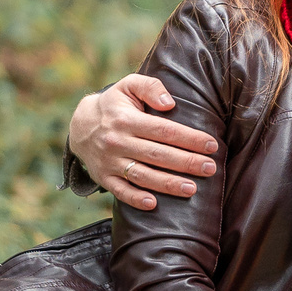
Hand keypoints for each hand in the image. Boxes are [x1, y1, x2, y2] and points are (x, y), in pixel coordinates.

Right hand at [68, 74, 216, 209]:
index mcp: (126, 119)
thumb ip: (150, 87)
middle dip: (186, 162)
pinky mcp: (104, 178)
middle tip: (210, 168)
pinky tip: (153, 204)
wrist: (80, 125)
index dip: (189, 138)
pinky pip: (120, 191)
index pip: (164, 130)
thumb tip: (169, 103)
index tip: (211, 145)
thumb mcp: (128, 85)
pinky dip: (135, 199)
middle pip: (157, 155)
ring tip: (191, 188)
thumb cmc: (114, 105)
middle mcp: (117, 142)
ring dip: (167, 184)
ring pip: (142, 175)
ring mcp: (110, 162)